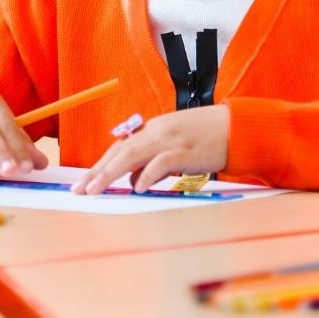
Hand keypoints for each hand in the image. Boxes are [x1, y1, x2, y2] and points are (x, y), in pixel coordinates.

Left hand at [71, 104, 230, 194]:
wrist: (238, 127)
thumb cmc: (208, 138)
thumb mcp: (176, 148)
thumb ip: (153, 162)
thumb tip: (134, 181)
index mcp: (153, 130)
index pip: (120, 147)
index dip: (100, 165)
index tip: (84, 182)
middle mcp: (157, 132)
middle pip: (120, 151)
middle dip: (97, 171)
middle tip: (79, 190)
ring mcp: (172, 140)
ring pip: (133, 154)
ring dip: (111, 173)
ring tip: (96, 190)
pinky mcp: (188, 152)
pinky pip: (162, 162)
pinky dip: (148, 175)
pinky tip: (137, 188)